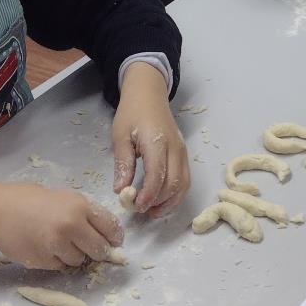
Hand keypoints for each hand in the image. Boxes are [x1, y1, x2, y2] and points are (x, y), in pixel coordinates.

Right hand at [0, 182, 123, 269]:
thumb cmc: (31, 201)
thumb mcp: (65, 198)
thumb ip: (85, 214)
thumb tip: (108, 235)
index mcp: (80, 206)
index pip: (111, 228)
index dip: (115, 238)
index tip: (114, 242)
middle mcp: (71, 226)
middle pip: (99, 250)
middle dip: (97, 251)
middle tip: (90, 248)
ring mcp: (56, 245)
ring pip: (79, 261)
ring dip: (75, 256)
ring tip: (59, 242)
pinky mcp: (43, 260)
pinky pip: (60, 266)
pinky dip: (57, 260)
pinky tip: (45, 247)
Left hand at [112, 62, 188, 216]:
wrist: (149, 94)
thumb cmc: (132, 113)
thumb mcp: (120, 135)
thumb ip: (123, 163)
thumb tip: (121, 190)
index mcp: (157, 141)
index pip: (157, 175)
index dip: (148, 195)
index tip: (135, 206)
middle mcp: (174, 148)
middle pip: (174, 183)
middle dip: (158, 201)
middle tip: (140, 210)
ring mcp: (182, 151)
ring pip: (184, 184)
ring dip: (170, 201)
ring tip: (152, 211)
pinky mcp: (184, 154)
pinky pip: (185, 178)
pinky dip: (176, 194)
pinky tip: (161, 200)